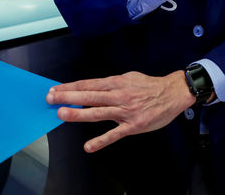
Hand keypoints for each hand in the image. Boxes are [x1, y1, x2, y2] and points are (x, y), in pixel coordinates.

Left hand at [45, 71, 194, 152]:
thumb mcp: (129, 77)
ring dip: (79, 113)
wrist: (173, 93)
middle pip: (89, 96)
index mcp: (117, 83)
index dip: (71, 87)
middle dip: (68, 97)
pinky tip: (89, 147)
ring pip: (98, 112)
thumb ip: (111, 83)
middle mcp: (119, 95)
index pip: (89, 84)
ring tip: (62, 114)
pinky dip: (101, 141)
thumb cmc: (150, 85)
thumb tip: (93, 87)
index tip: (56, 89)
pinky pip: (114, 134)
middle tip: (51, 98)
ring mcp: (125, 111)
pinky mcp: (133, 125)